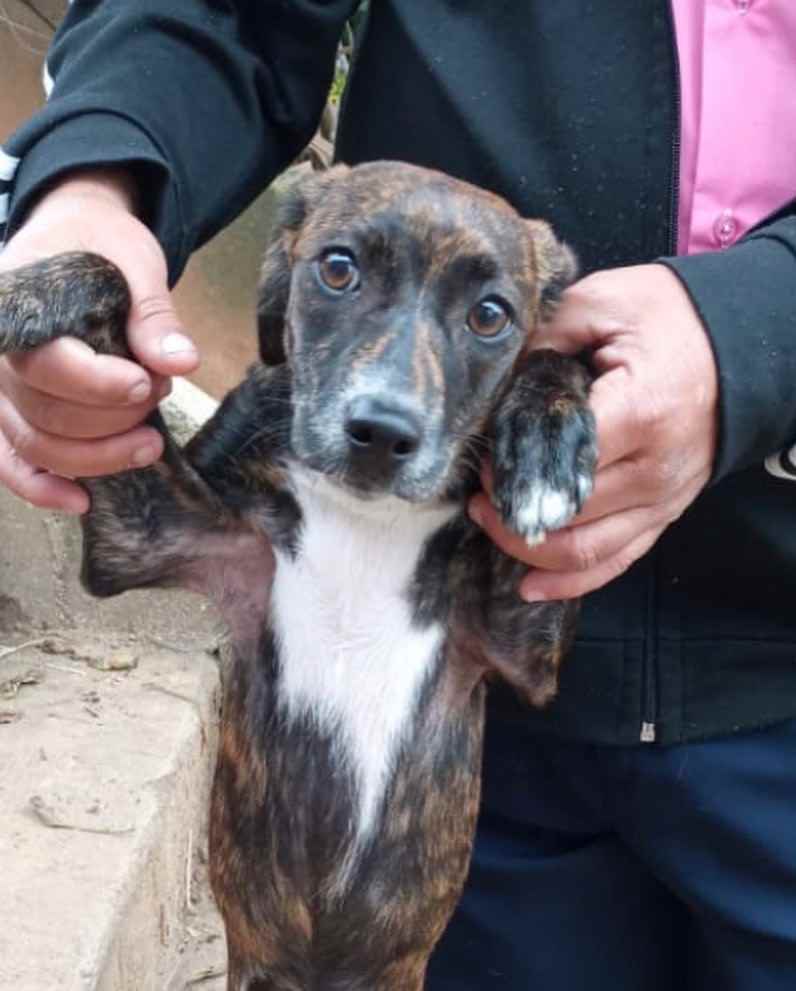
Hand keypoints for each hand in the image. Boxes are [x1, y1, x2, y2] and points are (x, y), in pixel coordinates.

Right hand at [0, 169, 198, 511]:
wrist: (71, 235)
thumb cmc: (99, 246)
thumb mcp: (134, 262)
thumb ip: (153, 314)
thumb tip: (181, 360)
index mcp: (17, 310)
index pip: (50, 366)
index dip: (101, 386)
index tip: (147, 383)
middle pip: (47, 414)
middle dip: (114, 418)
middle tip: (158, 394)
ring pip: (35, 444)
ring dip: (97, 458)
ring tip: (150, 444)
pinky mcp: (8, 411)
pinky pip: (9, 461)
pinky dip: (40, 488)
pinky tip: (81, 502)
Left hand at [469, 263, 717, 598]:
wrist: (737, 345)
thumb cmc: (668, 320)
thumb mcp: (603, 303)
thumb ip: (546, 337)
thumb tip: (497, 379)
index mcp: (640, 412)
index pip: (561, 461)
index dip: (512, 468)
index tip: (482, 460)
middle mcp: (655, 468)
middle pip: (568, 513)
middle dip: (510, 510)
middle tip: (475, 492)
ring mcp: (663, 499)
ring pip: (586, 551)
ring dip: (529, 548)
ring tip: (489, 523)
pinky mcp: (663, 514)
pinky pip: (615, 561)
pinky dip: (570, 581)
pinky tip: (529, 585)